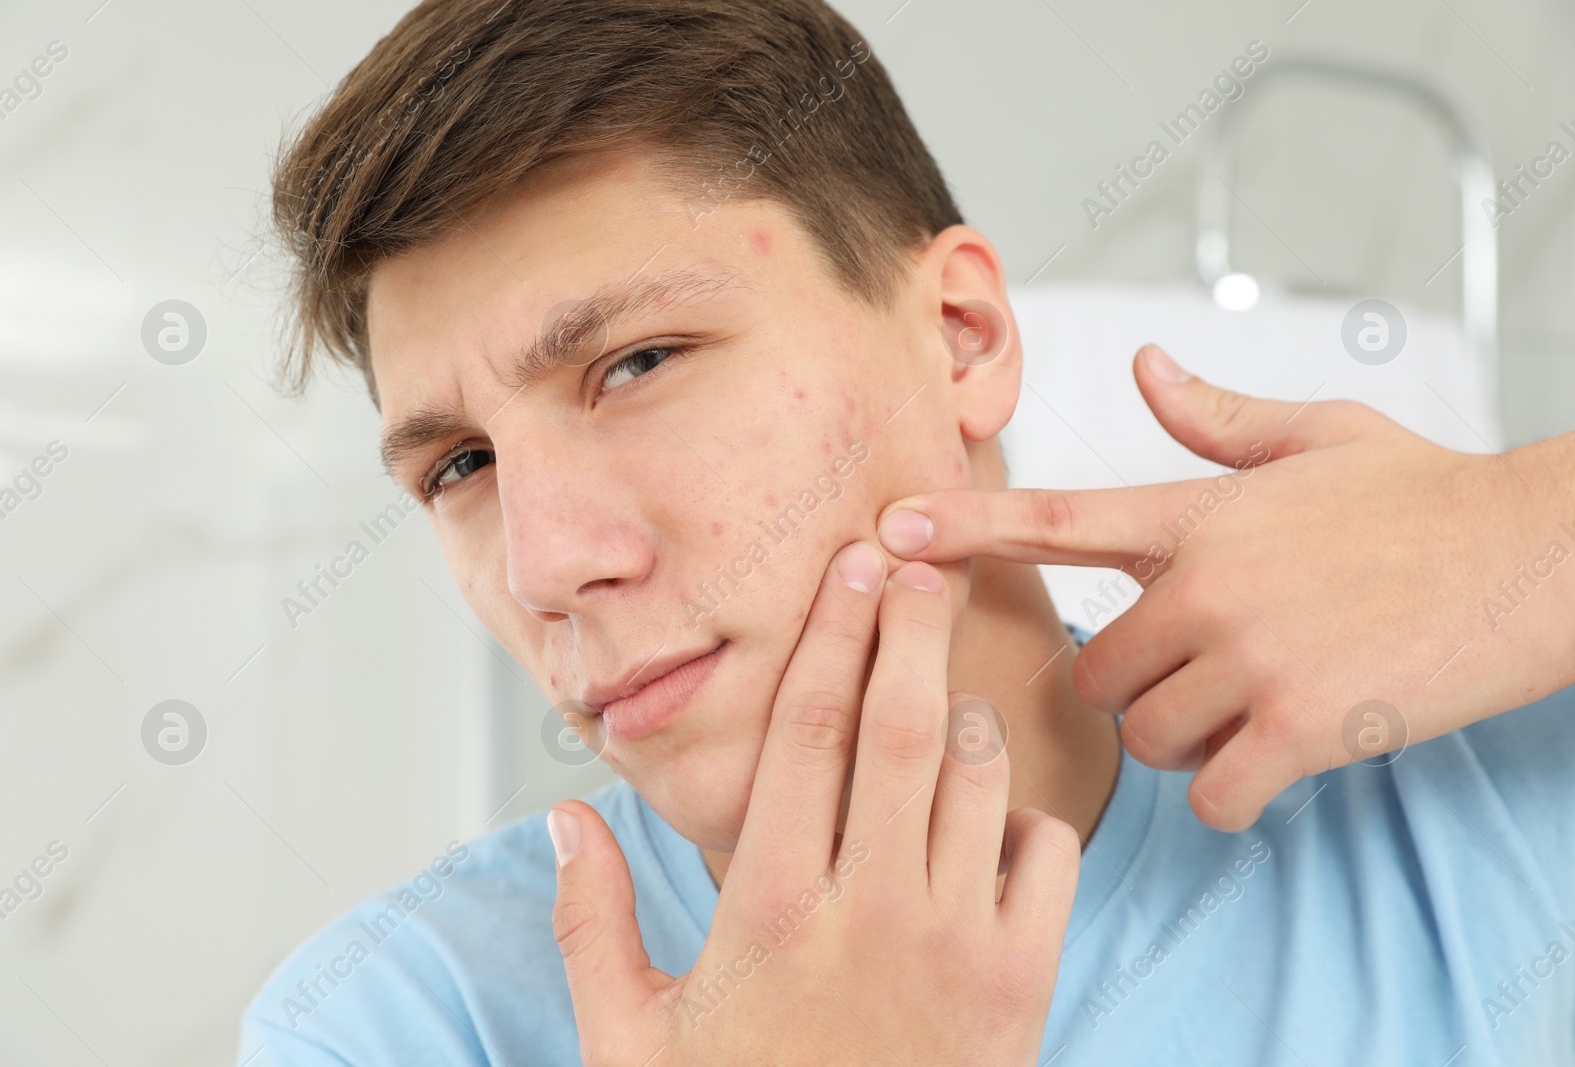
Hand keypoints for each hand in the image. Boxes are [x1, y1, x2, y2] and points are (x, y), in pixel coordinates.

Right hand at [547, 546, 1080, 1064]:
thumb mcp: (631, 1041)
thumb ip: (594, 923)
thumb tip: (565, 820)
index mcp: (770, 909)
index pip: (807, 732)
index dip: (831, 635)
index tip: (849, 568)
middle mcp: (870, 910)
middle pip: (904, 725)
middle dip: (912, 627)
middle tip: (916, 566)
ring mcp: (958, 946)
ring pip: (980, 776)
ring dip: (965, 717)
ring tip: (940, 697)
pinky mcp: (1022, 986)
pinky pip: (1049, 853)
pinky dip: (1025, 814)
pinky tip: (987, 818)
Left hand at [877, 344, 1574, 831]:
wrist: (1535, 551)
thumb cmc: (1425, 494)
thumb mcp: (1319, 433)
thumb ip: (1216, 418)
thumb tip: (1143, 371)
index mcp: (1199, 512)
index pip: (1055, 517)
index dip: (964, 526)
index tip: (889, 535)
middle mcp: (1207, 585)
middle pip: (1095, 674)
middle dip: (1132, 686)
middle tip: (1197, 672)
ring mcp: (1252, 658)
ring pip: (1149, 737)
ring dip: (1185, 739)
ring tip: (1251, 705)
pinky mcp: (1305, 726)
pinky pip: (1216, 794)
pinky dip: (1235, 793)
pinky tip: (1275, 761)